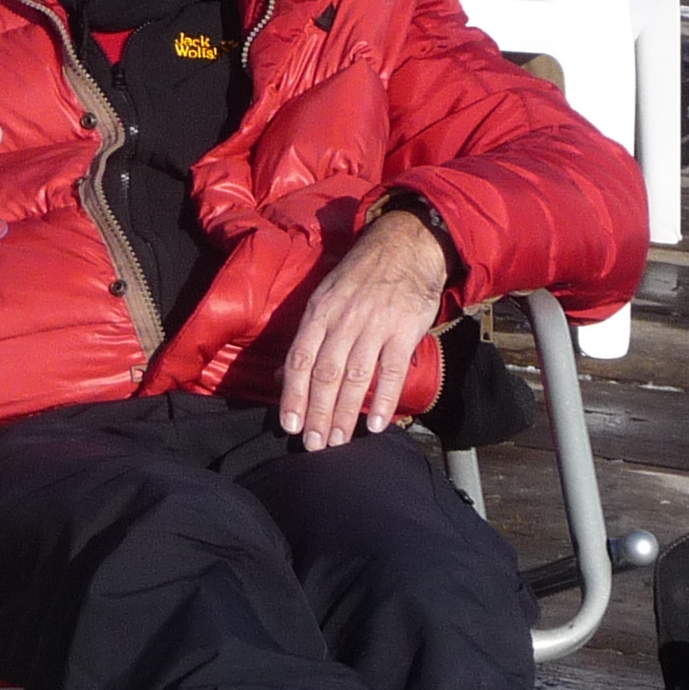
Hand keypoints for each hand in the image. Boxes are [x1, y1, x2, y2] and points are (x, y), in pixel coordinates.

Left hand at [279, 209, 447, 447]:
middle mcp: (343, 320)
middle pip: (325, 374)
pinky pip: (391, 372)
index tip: (290, 425)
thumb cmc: (361, 276)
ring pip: (355, 377)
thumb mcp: (325, 296)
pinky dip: (383, 400)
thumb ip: (308, 337)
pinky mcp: (404, 330)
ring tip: (339, 441)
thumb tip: (282, 376)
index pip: (299, 359)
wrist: (406, 245)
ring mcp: (375, 325)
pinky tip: (376, 424)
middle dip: (317, 413)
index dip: (292, 395)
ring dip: (345, 413)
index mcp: (319, 312)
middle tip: (314, 444)